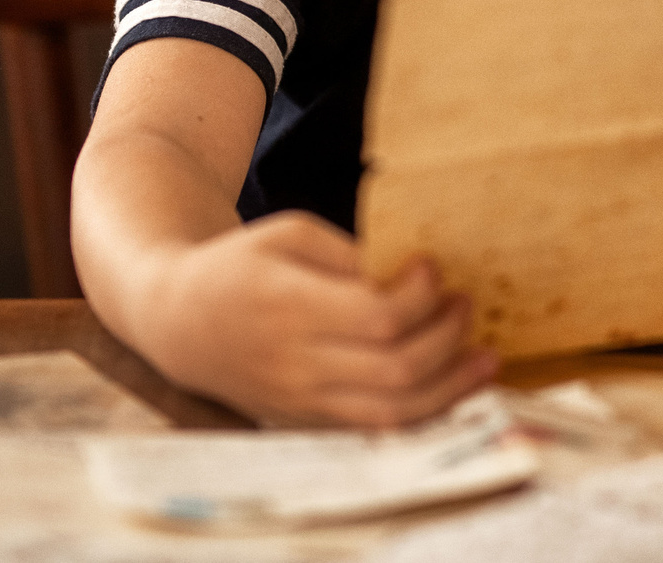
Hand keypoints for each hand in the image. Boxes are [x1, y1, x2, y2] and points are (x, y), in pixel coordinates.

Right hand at [139, 212, 496, 426]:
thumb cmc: (240, 265)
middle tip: (463, 302)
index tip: (432, 265)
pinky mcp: (305, 420)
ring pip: (391, 412)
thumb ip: (348, 255)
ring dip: (450, 386)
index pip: (377, 316)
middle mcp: (294, 362)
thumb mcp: (287, 235)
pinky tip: (452, 388)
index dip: (420, 294)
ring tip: (484, 357)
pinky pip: (374, 428)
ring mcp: (300, 400)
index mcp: (286, 305)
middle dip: (446, 335)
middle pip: (395, 368)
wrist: (178, 319)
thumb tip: (410, 275)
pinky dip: (422, 412)